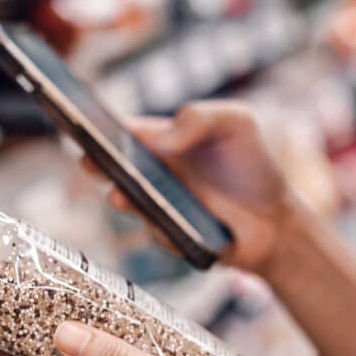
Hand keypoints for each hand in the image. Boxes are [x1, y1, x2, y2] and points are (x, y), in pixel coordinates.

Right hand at [84, 101, 298, 274]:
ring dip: (121, 199)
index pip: (122, 129)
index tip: (78, 118)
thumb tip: (162, 138)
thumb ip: (200, 118)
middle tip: (88, 158)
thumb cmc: (253, 167)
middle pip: (112, 165)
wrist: (277, 222)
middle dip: (95, 161)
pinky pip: (157, 233)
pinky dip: (163, 229)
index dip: (97, 123)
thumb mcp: (237, 124)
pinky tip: (175, 227)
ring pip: (128, 203)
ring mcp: (156, 206)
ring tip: (119, 195)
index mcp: (161, 140)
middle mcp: (152, 173)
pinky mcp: (167, 238)